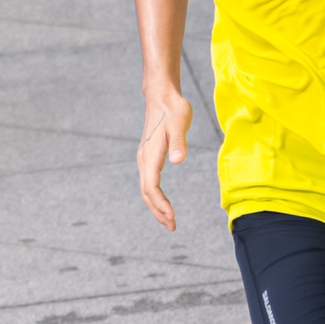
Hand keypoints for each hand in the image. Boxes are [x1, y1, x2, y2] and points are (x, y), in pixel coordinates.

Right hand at [138, 88, 191, 230]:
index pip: (152, 186)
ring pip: (147, 190)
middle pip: (147, 193)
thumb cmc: (173, 109)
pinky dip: (156, 198)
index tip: (172, 216)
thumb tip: (179, 161)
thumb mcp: (180, 122)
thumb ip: (180, 142)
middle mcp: (144, 159)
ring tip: (170, 222)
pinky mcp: (149, 158)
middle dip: (158, 212)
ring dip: (156, 208)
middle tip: (173, 227)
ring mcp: (145, 159)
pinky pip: (149, 183)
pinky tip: (165, 205)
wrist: (162, 97)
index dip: (161, 204)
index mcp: (151, 154)